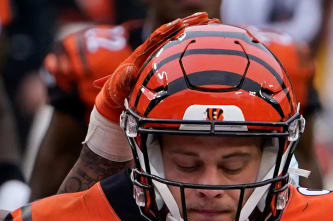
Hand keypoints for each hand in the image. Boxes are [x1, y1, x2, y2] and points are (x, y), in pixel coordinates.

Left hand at [91, 11, 215, 123]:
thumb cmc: (117, 89)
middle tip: (205, 16)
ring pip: (181, 37)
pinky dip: (197, 41)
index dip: (168, 30)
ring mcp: (162, 53)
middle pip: (173, 32)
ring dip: (197, 28)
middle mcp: (154, 49)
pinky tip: (211, 38)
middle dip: (189, 23)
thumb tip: (129, 72)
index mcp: (143, 52)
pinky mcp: (167, 60)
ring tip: (214, 21)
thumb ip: (123, 79)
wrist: (118, 92)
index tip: (180, 23)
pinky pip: (183, 48)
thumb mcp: (118, 85)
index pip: (157, 37)